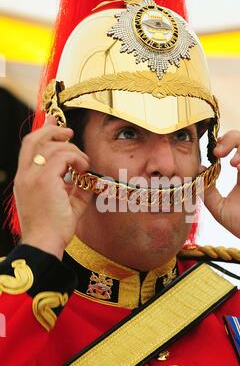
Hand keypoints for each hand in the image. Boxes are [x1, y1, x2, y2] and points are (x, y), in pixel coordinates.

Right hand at [14, 116, 91, 259]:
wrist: (44, 244)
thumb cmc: (54, 229)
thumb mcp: (66, 203)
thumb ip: (75, 186)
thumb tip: (88, 175)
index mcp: (25, 179)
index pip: (30, 146)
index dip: (42, 131)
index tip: (53, 121)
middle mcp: (25, 175)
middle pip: (34, 139)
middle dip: (53, 130)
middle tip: (69, 132)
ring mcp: (32, 177)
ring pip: (52, 147)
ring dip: (72, 150)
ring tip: (83, 163)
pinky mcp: (44, 181)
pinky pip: (62, 157)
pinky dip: (76, 159)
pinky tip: (82, 168)